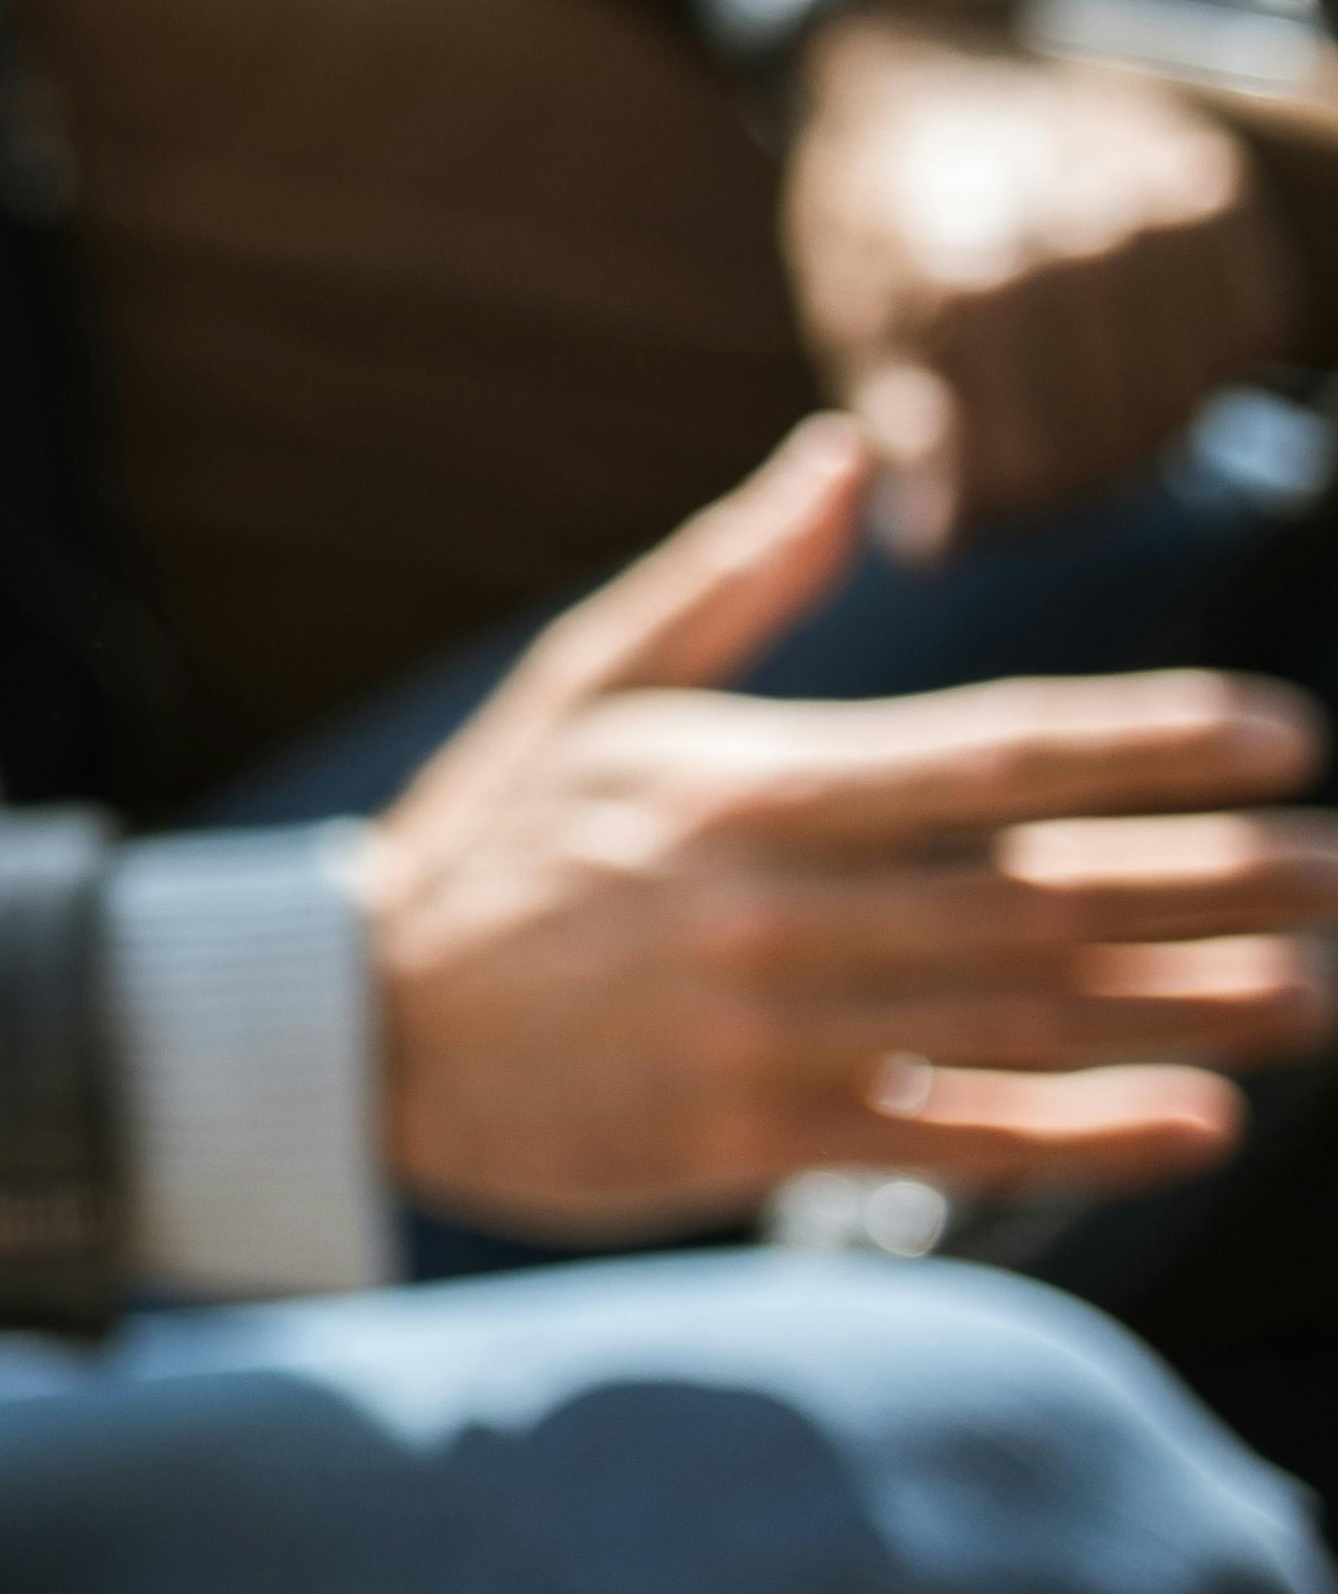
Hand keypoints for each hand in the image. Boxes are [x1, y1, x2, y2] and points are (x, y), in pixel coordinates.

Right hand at [363, 418, 1337, 1237]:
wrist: (352, 1027)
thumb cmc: (487, 843)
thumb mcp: (586, 685)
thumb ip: (731, 578)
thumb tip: (842, 453)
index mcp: (746, 782)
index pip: (992, 752)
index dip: (1148, 745)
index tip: (1285, 736)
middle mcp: (770, 900)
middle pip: (1040, 886)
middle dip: (1219, 879)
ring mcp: (764, 1027)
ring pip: (1020, 1012)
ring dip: (1190, 1005)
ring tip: (1323, 991)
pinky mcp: (747, 1138)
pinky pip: (945, 1139)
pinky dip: (1080, 1136)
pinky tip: (1200, 1122)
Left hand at [787, 0, 1297, 558]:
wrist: (920, 80)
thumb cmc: (874, 217)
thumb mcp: (855, 323)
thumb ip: (906, 434)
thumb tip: (938, 547)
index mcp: (969, 288)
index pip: (1037, 472)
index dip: (1010, 508)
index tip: (981, 498)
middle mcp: (1077, 245)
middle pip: (1123, 442)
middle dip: (1074, 475)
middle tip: (1033, 450)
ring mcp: (1156, 213)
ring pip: (1191, 398)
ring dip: (1143, 422)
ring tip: (1075, 395)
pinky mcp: (1212, 190)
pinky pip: (1245, 332)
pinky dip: (1201, 359)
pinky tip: (1132, 338)